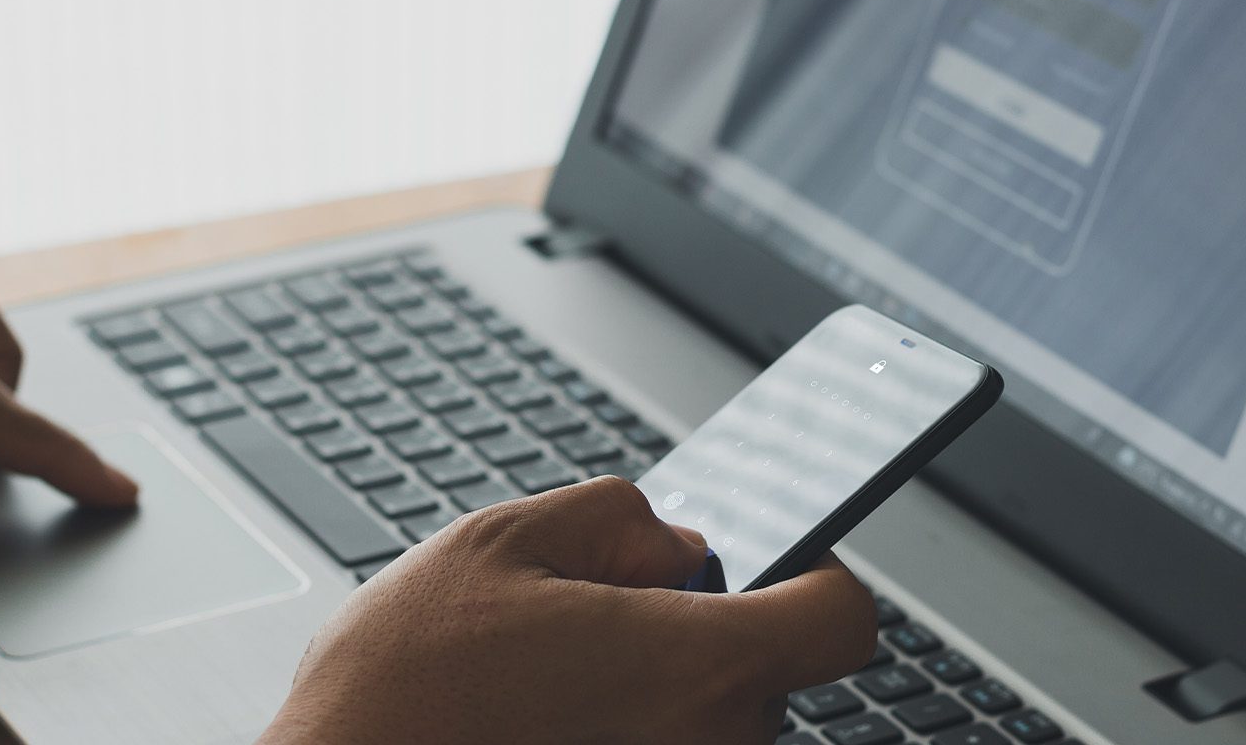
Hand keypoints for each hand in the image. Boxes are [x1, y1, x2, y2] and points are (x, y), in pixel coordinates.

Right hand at [263, 476, 875, 744]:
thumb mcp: (503, 542)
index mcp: (694, 665)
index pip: (840, 620)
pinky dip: (632, 725)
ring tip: (555, 671)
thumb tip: (678, 544)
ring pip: (710, 715)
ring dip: (661, 681)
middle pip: (766, 667)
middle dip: (703, 621)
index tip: (776, 556)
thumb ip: (617, 520)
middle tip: (604, 606)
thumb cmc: (405, 686)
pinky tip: (550, 715)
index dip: (814, 574)